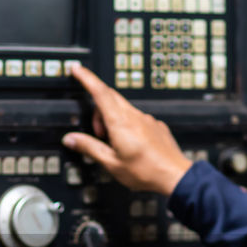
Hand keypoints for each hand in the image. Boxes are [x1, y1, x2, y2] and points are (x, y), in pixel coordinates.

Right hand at [63, 65, 192, 194]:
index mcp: (120, 123)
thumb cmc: (147, 172)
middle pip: (110, 98)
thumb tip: (71, 139)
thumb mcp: (111, 163)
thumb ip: (89, 147)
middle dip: (97, 109)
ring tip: (113, 144)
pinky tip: (130, 145)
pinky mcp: (156, 126)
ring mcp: (147, 119)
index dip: (86, 78)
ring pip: (123, 109)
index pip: (100, 92)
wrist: (174, 176)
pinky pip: (136, 118)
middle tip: (96, 131)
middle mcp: (135, 116)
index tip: (77, 70)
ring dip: (112, 120)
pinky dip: (127, 126)